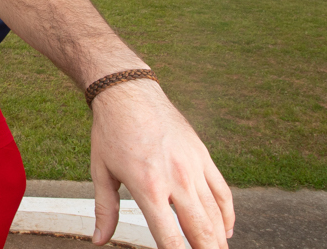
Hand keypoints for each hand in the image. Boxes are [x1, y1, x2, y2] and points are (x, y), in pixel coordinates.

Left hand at [89, 79, 232, 248]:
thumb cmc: (110, 132)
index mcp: (148, 187)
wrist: (128, 92)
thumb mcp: (101, 172)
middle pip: (201, 230)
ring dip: (219, 240)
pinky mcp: (203, 156)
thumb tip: (98, 240)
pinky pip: (222, 192)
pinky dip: (227, 215)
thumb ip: (105, 210)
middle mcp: (176, 179)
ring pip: (216, 214)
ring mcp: (193, 167)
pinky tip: (226, 231)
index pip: (170, 237)